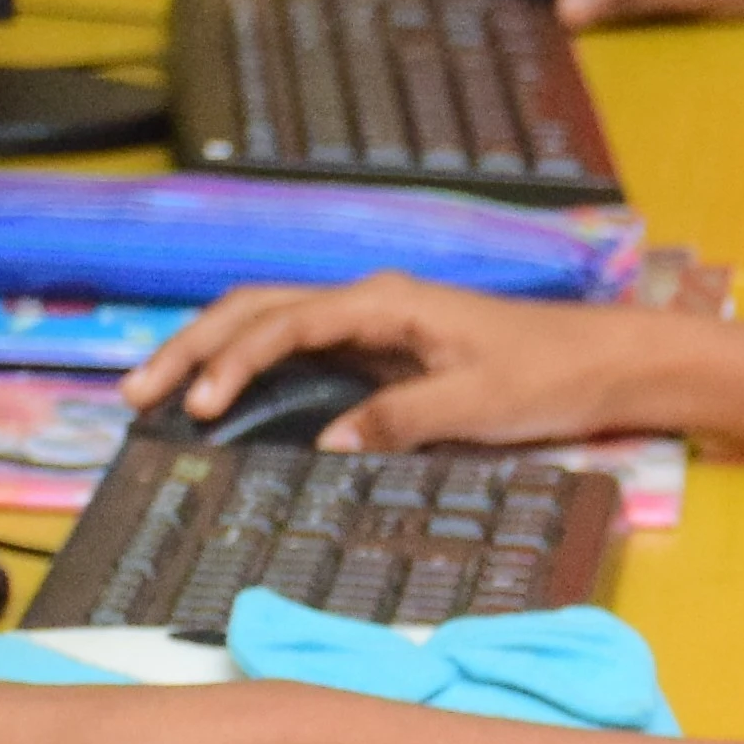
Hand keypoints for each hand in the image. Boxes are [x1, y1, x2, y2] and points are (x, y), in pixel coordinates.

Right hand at [125, 276, 681, 448]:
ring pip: (269, 326)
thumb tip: (325, 441)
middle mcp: (369, 303)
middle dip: (193, 347)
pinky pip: (299, 353)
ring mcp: (372, 325)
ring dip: (211, 354)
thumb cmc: (550, 374)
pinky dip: (251, 371)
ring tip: (157, 392)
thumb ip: (400, 419)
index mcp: (386, 302)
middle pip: (257, 311)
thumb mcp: (477, 404)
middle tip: (136, 393)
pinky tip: (222, 401)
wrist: (606, 362)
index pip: (285, 323)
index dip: (234, 362)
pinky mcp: (382, 352)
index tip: (200, 407)